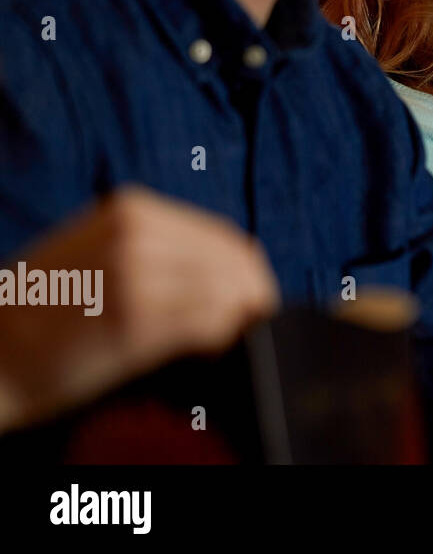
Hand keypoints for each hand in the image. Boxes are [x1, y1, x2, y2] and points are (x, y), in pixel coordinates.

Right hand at [0, 186, 279, 434]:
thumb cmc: (52, 306)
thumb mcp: (104, 250)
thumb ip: (164, 248)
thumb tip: (234, 269)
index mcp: (133, 210)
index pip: (224, 235)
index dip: (249, 270)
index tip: (255, 295)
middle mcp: (137, 234)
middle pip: (233, 261)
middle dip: (252, 294)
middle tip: (248, 321)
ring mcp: (135, 274)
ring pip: (229, 290)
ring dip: (237, 317)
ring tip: (219, 337)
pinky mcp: (134, 320)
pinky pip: (208, 323)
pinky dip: (220, 337)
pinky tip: (204, 349)